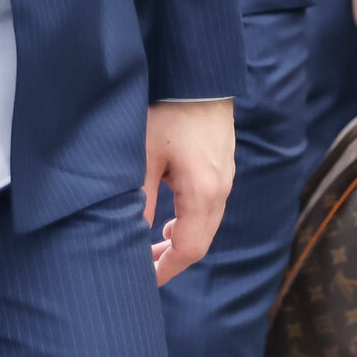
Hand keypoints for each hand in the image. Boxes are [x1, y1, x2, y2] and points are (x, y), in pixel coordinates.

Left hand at [144, 99, 234, 286]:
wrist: (199, 77)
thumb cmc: (169, 112)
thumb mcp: (144, 157)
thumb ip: (139, 200)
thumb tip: (130, 235)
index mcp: (202, 191)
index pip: (189, 248)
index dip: (166, 269)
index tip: (145, 279)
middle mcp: (221, 189)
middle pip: (202, 241)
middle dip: (173, 258)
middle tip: (145, 264)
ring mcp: (227, 177)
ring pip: (208, 224)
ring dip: (183, 238)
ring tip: (154, 241)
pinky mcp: (225, 166)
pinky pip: (212, 206)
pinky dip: (192, 220)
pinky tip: (171, 216)